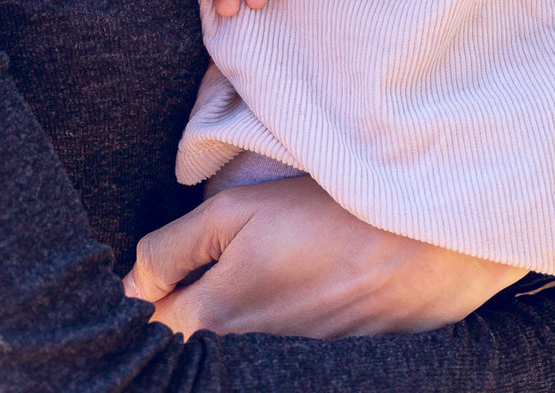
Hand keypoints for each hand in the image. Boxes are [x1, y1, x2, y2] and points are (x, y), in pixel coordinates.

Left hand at [122, 175, 522, 337]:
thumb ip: (177, 246)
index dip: (139, 297)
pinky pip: (274, 324)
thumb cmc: (326, 217)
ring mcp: (289, 343)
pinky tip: (292, 260)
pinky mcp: (324, 338)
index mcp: (220, 313)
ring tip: (245, 248)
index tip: (144, 268)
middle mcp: (249, 340)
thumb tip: (132, 280)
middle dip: (179, 297)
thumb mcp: (237, 212)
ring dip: (227, 292)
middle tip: (184, 255)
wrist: (423, 249)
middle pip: (193, 329)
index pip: (153, 327)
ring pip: (234, 326)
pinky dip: (270, 294)